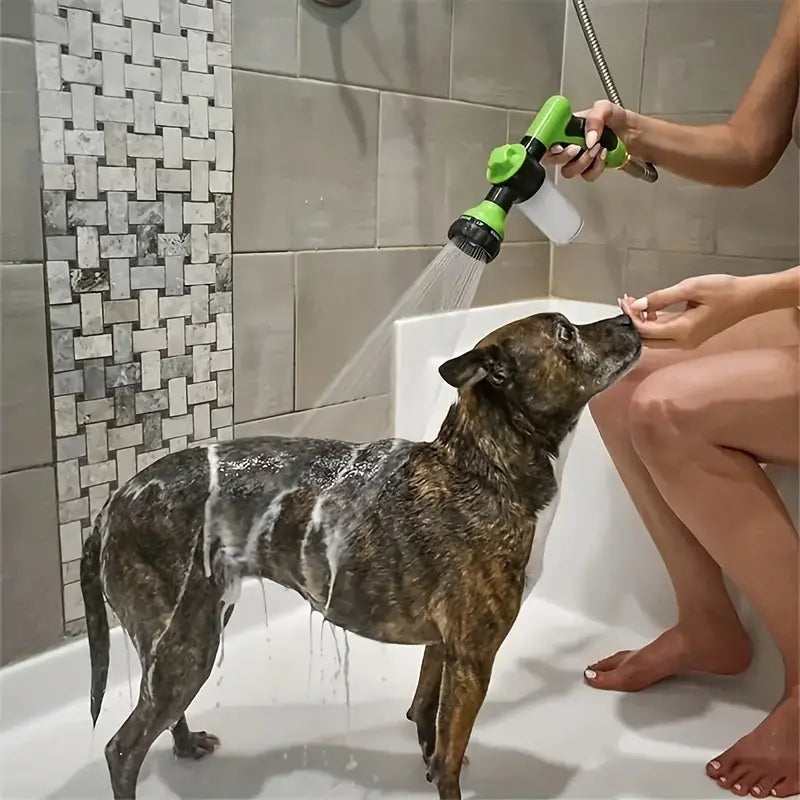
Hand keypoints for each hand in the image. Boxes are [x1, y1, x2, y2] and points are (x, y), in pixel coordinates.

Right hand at [541, 100, 630, 181]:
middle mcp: (568, 144)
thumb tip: (588, 139)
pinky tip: (603, 155)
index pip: (545, 139)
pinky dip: (596, 167)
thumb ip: (595, 118)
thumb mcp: (606, 108)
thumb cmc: (618, 119)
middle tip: (577, 149)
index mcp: (566, 128)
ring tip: (597, 149)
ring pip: (568, 171)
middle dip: (563, 157)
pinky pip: (586, 176)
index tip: (557, 146)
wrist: (634, 134)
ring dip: (583, 162)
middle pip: (551, 159)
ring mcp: (578, 159)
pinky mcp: (589, 170)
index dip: (545, 146)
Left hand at [619, 275, 751, 348]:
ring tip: (634, 302)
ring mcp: (687, 343)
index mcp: (682, 331)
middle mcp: (682, 343)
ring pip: (655, 338)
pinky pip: (665, 335)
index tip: (623, 301)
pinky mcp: (690, 338)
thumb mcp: (690, 288)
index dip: (631, 317)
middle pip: (647, 339)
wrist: (749, 298)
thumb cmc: (723, 290)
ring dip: (643, 322)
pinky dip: (654, 323)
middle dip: (633, 321)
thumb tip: (636, 304)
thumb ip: (661, 298)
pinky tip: (650, 309)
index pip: (646, 331)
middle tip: (625, 301)